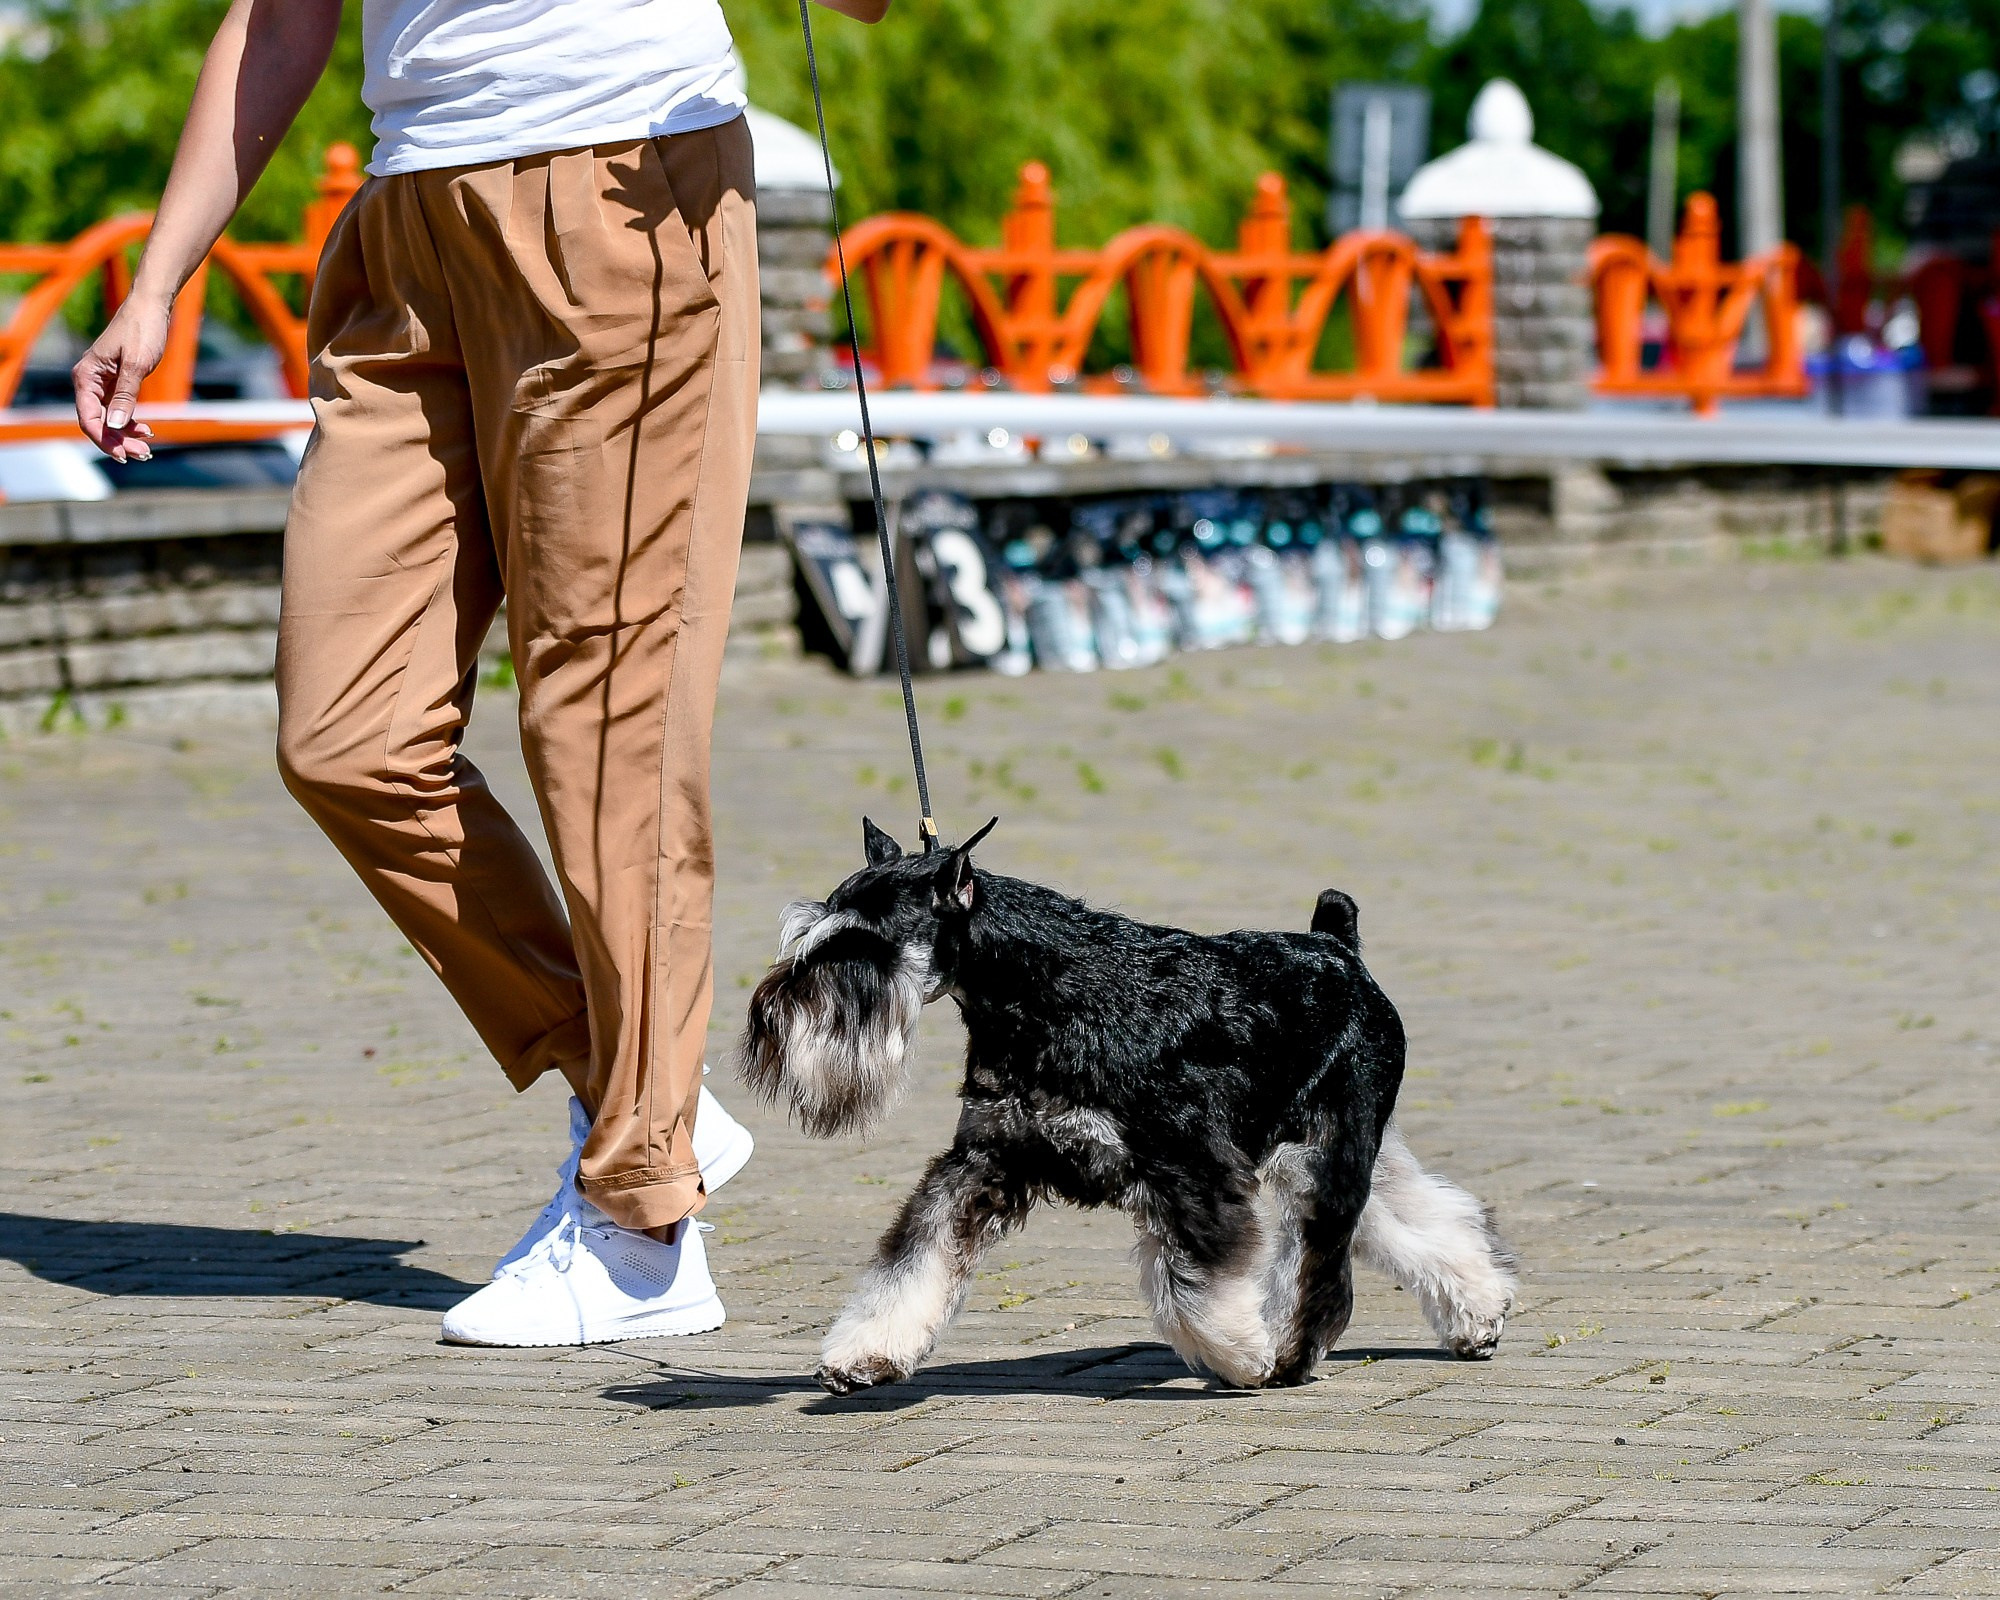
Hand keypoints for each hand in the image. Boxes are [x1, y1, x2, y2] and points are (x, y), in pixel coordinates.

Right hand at [72, 295, 171, 461]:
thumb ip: (126, 395)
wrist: (151, 308)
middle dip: (119, 441)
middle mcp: (89, 381)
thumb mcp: (137, 365)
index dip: (104, 439)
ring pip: (109, 418)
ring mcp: (103, 383)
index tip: (123, 454)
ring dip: (126, 435)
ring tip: (147, 447)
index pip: (88, 417)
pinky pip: (118, 409)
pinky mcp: (116, 382)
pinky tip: (146, 430)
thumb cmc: (142, 330)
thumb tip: (114, 424)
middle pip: (98, 421)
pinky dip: (130, 422)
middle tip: (144, 454)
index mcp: (86, 376)